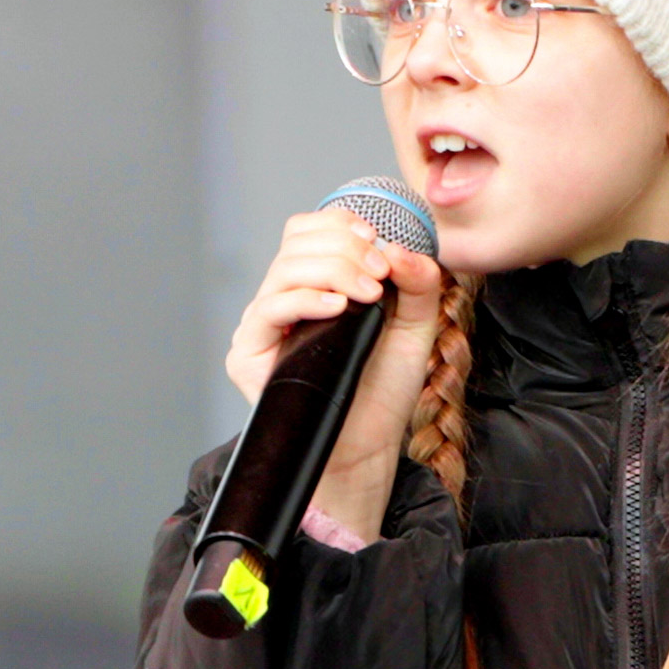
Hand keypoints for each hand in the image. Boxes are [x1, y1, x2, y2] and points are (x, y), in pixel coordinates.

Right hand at [226, 208, 443, 540]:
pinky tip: (337, 308)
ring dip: (333, 270)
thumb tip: (399, 248)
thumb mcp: (415, 326)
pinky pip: (269, 310)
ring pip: (285, 270)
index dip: (340, 223)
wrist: (368, 444)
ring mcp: (264, 325)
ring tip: (369, 294)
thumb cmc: (384, 387)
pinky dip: (304, 299)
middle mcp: (284, 298)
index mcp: (314, 284)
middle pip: (297, 242)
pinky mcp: (249, 354)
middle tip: (380, 274)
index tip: (378, 239)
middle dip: (345, 247)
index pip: (310, 231)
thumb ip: (418, 283)